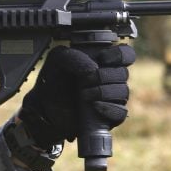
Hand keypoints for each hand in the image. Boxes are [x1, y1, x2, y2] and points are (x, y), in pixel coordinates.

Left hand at [18, 44, 134, 147]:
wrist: (44, 106)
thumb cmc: (53, 80)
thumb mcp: (58, 60)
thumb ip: (73, 56)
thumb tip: (93, 68)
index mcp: (103, 61)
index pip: (125, 55)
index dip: (119, 55)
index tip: (102, 59)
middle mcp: (111, 79)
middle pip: (124, 73)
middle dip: (103, 76)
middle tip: (85, 80)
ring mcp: (112, 98)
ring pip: (123, 92)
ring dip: (103, 92)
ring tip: (83, 95)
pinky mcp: (110, 116)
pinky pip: (121, 112)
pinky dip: (108, 108)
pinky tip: (94, 106)